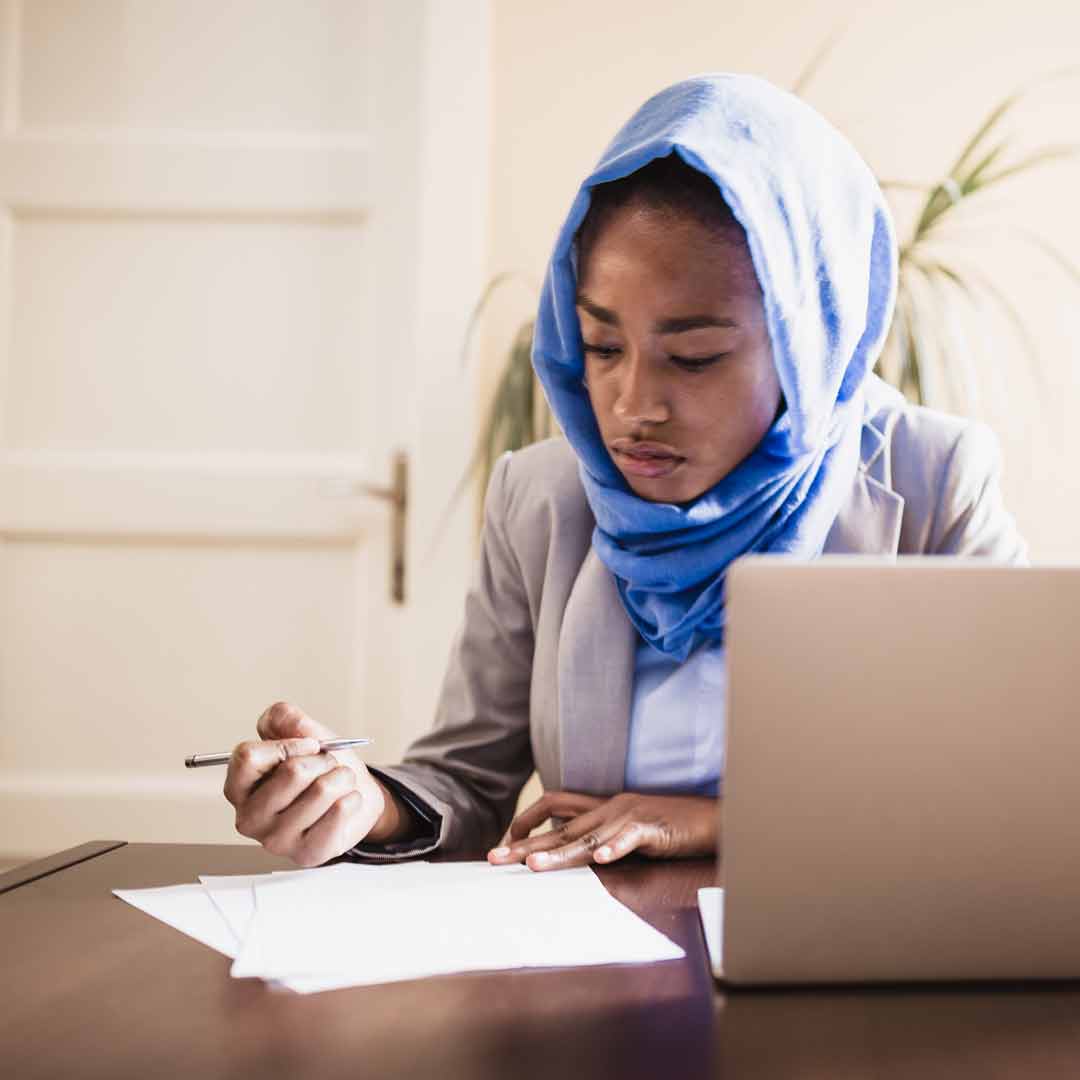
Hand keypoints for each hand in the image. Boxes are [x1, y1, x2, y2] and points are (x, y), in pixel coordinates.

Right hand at [224, 701, 396, 866]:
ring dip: (342, 777)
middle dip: (323, 759)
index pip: (248, 756)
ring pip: (322, 790)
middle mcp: (249, 818)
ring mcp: (276, 840)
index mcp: (238, 787)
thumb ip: (286, 718)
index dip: (287, 744)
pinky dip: (351, 798)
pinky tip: (345, 802)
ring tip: (339, 783)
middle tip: (327, 766)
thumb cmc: (323, 769)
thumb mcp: (304, 734)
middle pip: (292, 772)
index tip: (309, 745)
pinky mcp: (305, 854)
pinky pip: (339, 811)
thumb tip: (278, 716)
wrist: (354, 797)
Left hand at [486, 790, 718, 871]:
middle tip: (494, 858)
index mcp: (603, 807)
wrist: (713, 818)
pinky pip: (630, 838)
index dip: (528, 819)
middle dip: (524, 844)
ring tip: (532, 866)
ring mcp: (630, 817)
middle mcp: (610, 809)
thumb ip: (603, 837)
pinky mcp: (653, 828)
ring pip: (586, 837)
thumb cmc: (673, 826)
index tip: (507, 840)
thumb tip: (576, 853)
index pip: (555, 804)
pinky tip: (603, 861)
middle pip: (560, 827)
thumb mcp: (630, 829)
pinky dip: (616, 849)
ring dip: (558, 854)